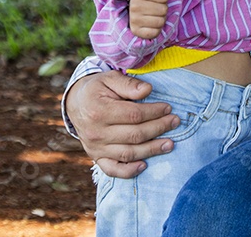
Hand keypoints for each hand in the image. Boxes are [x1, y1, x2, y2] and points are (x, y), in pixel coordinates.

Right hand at [63, 70, 180, 177]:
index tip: (168, 108)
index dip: (154, 112)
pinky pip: (112, 169)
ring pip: (128, 153)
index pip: (134, 115)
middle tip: (175, 122)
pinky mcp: (96, 157)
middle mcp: (96, 132)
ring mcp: (95, 148)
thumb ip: (129, 84)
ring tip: (170, 144)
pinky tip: (144, 166)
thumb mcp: (110, 78)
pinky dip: (128, 171)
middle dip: (158, 128)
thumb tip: (148, 90)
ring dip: (152, 150)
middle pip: (134, 135)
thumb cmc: (97, 89)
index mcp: (99, 111)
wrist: (76, 103)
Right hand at [129, 0, 168, 39]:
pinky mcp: (137, 33)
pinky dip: (156, 30)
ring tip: (151, 15)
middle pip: (164, 10)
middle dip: (162, 9)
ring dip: (160, 19)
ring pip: (161, 21)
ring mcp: (135, 20)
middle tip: (153, 7)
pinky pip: (156, 32)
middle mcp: (134, 6)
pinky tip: (149, 25)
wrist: (136, 13)